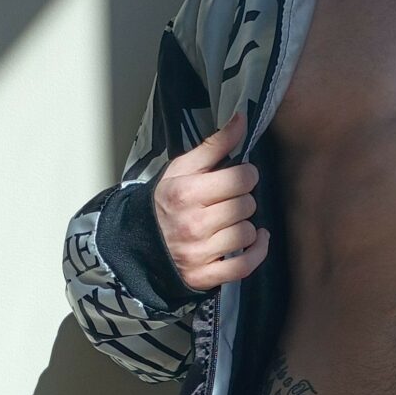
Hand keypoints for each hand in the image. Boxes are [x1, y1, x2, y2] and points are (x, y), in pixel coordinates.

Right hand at [152, 108, 269, 287]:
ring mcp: (200, 253)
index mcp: (187, 193)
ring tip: (230, 221)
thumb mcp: (181, 168)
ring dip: (245, 226)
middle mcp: (193, 224)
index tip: (238, 178)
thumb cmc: (164, 202)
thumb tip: (242, 119)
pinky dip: (257, 252)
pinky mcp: (205, 276)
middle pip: (246, 205)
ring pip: (247, 233)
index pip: (241, 178)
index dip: (246, 175)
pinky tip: (255, 239)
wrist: (138, 243)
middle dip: (242, 199)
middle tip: (229, 201)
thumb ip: (214, 145)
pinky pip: (246, 266)